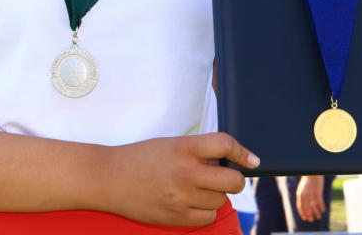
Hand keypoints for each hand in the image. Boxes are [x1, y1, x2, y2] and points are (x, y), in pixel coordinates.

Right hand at [108, 133, 256, 226]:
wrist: (109, 178)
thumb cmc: (141, 158)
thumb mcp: (171, 144)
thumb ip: (198, 151)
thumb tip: (228, 161)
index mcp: (184, 148)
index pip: (225, 144)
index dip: (243, 151)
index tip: (252, 160)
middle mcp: (186, 172)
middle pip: (233, 180)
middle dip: (234, 179)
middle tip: (225, 177)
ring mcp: (181, 197)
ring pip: (221, 200)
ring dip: (216, 195)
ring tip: (199, 188)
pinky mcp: (175, 217)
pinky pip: (207, 217)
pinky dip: (205, 211)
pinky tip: (192, 202)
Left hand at [295, 175, 325, 221]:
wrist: (312, 172)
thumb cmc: (308, 179)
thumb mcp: (303, 188)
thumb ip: (303, 195)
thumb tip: (305, 204)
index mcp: (300, 194)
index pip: (300, 207)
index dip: (302, 213)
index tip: (305, 218)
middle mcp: (305, 195)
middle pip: (306, 209)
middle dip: (309, 215)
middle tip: (311, 220)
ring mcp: (311, 194)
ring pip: (313, 207)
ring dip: (316, 213)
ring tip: (319, 217)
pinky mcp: (317, 192)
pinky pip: (320, 203)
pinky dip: (321, 207)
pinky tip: (323, 210)